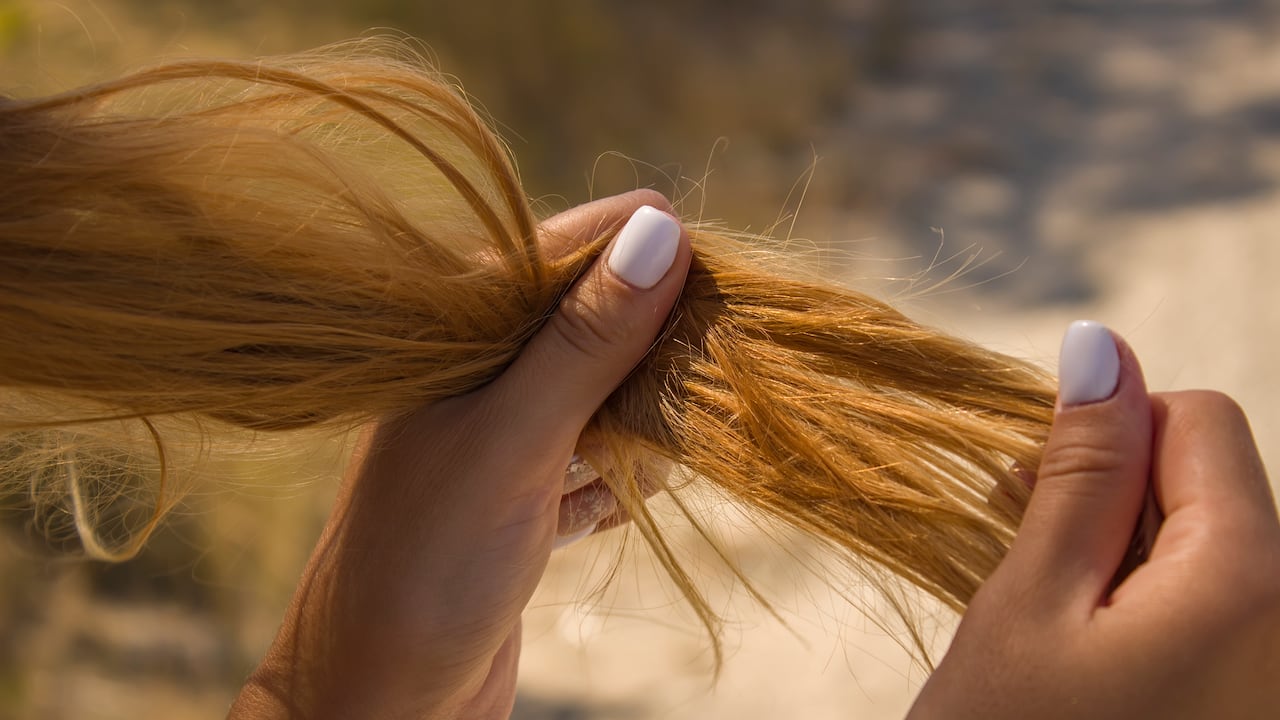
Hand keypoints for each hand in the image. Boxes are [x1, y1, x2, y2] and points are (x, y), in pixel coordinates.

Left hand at [228, 190, 691, 718]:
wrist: (381, 705)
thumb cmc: (426, 565)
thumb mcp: (513, 441)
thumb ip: (585, 340)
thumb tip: (661, 229)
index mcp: (450, 334)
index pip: (560, 251)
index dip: (640, 251)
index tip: (718, 269)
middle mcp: (474, 375)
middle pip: (591, 321)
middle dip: (653, 343)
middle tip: (703, 369)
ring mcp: (498, 438)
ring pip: (600, 393)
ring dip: (643, 417)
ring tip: (665, 445)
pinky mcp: (521, 498)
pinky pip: (594, 461)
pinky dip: (620, 477)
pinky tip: (628, 496)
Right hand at [910, 321, 1279, 718]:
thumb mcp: (1030, 603)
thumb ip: (1080, 471)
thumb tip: (1101, 346)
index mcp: (1251, 580)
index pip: (1200, 420)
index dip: (1110, 433)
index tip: (1036, 490)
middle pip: (1213, 485)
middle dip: (1114, 498)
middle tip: (1025, 554)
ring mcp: (1275, 669)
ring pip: (1209, 548)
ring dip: (1122, 554)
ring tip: (1050, 615)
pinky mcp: (1252, 697)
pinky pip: (1216, 610)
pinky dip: (1145, 607)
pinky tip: (1087, 651)